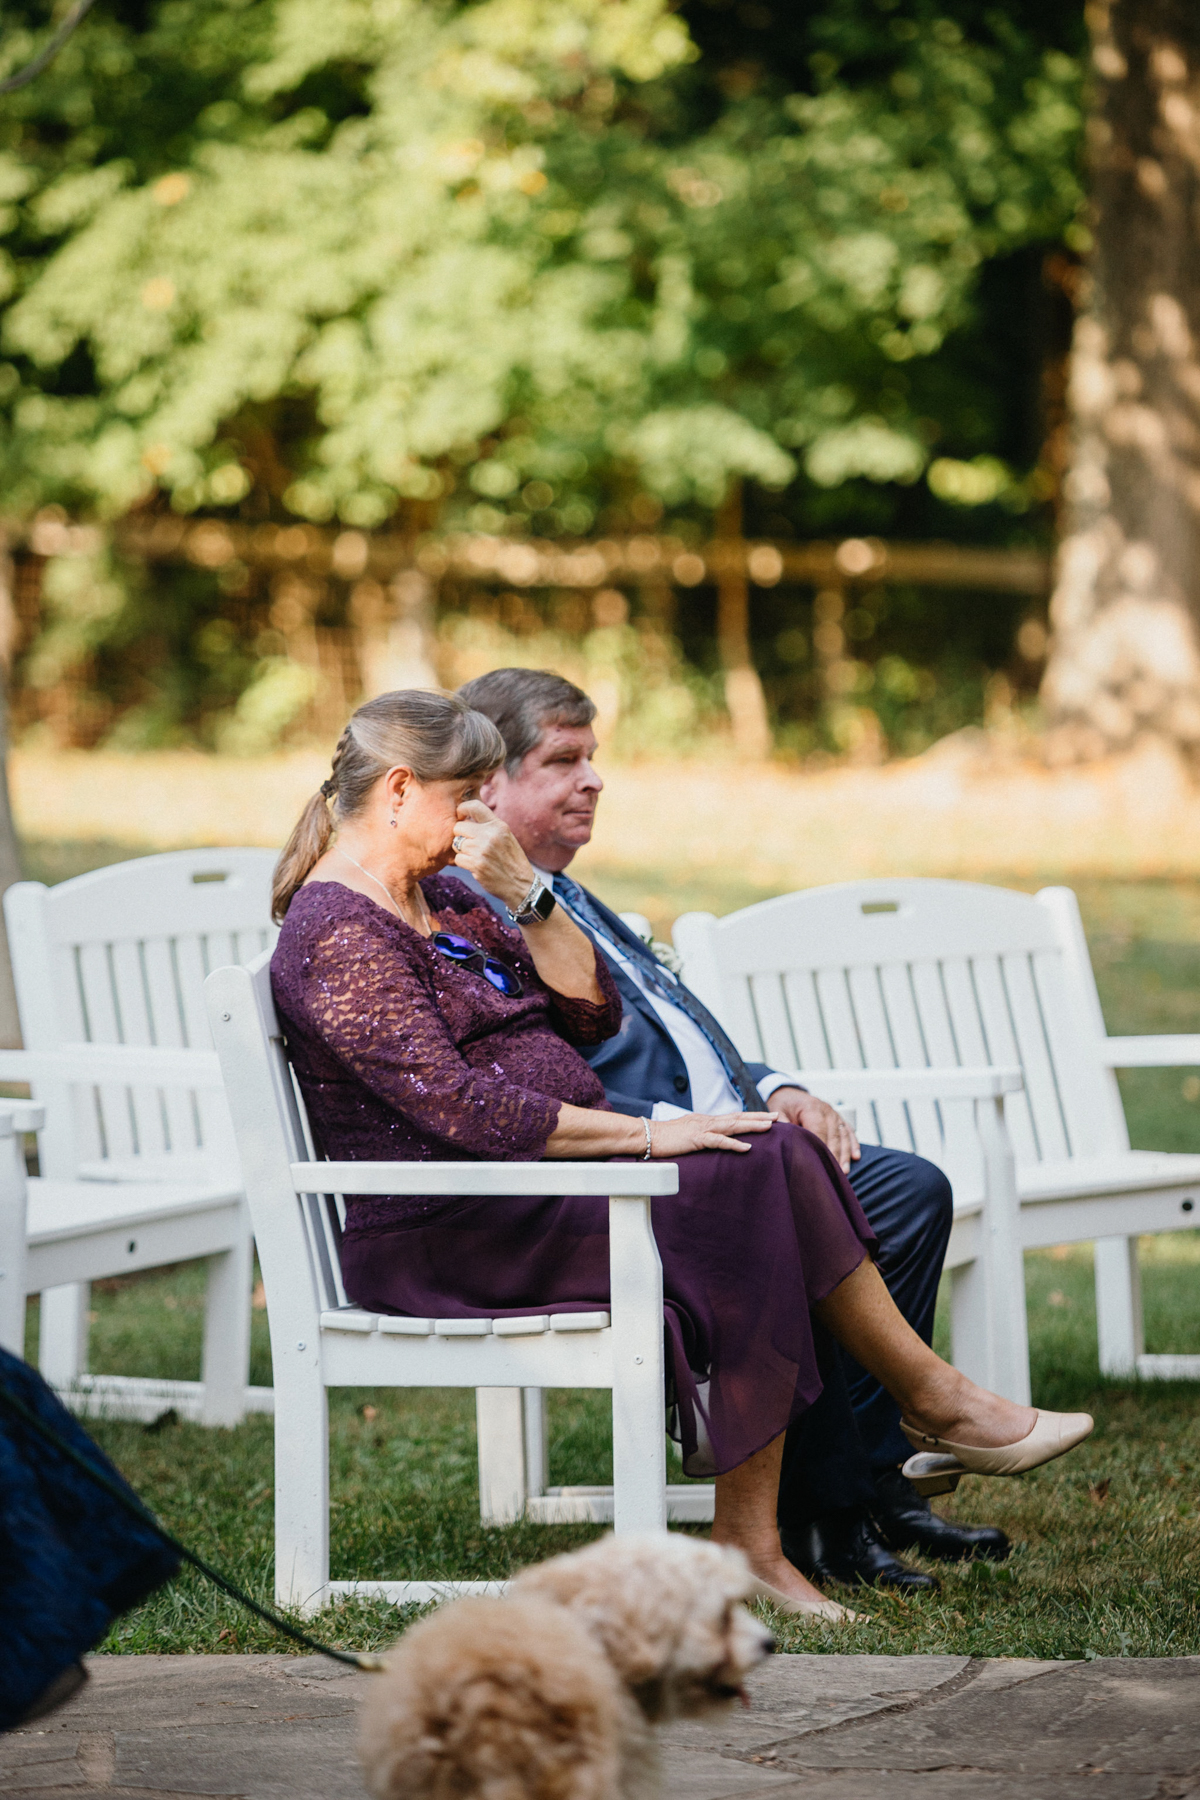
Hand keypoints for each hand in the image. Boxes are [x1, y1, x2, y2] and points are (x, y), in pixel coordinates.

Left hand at [451, 800, 535, 909]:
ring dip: (463, 852)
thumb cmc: (511, 861)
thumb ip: (489, 827)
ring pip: (457, 844)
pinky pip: (458, 858)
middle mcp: (490, 835)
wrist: (521, 885)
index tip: (460, 816)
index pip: (474, 806)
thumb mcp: (506, 837)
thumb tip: (465, 818)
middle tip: (470, 845)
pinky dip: (464, 863)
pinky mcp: (476, 864)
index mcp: (498, 825)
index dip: (462, 809)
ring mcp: (482, 850)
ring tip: (478, 857)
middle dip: (461, 836)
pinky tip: (476, 866)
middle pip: (459, 827)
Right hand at [648, 1110, 777, 1156]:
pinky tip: (747, 1147)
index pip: (732, 1116)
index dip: (751, 1116)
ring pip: (732, 1125)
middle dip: (758, 1117)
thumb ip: (700, 1136)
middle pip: (737, 1117)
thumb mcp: (687, 1135)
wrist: (646, 1136)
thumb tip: (710, 1140)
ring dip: (752, 1125)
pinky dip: (734, 1144)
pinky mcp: (696, 1139)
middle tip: (777, 1116)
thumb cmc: (664, 1138)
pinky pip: (718, 1141)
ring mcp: (702, 1128)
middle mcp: (707, 1121)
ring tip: (769, 1126)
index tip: (767, 1116)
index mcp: (705, 1121)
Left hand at [768, 1088, 859, 1170]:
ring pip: (843, 1135)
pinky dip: (853, 1143)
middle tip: (836, 1174)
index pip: (819, 1131)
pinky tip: (856, 1156)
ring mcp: (834, 1113)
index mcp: (811, 1108)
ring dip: (845, 1154)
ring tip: (844, 1171)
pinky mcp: (838, 1117)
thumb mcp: (778, 1111)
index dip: (822, 1149)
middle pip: (834, 1136)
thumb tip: (784, 1141)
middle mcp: (826, 1110)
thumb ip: (782, 1126)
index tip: (821, 1165)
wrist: (789, 1092)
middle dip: (835, 1156)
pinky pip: (849, 1131)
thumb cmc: (783, 1104)